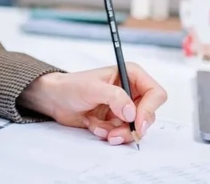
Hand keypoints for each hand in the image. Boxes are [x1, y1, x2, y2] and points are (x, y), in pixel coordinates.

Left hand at [19, 63, 167, 145]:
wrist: (54, 99)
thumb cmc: (71, 86)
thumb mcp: (92, 88)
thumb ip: (114, 97)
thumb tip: (132, 112)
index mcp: (131, 75)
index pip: (155, 93)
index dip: (150, 110)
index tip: (137, 123)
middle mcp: (131, 91)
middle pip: (148, 115)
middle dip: (131, 127)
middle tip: (115, 134)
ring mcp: (124, 107)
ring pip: (136, 128)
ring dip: (119, 133)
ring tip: (100, 130)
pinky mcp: (116, 120)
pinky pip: (123, 133)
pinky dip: (109, 134)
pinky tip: (94, 127)